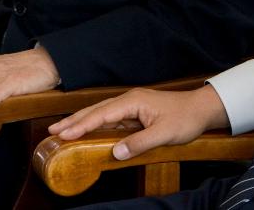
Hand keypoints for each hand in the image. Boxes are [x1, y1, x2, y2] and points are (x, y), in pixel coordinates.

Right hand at [48, 86, 229, 160]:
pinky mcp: (134, 112)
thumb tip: (115, 153)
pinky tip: (87, 132)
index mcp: (132, 101)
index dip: (82, 125)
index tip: (64, 133)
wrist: (201, 108)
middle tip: (52, 131)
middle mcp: (128, 100)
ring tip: (62, 131)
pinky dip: (95, 124)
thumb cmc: (185, 118)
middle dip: (74, 121)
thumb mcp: (164, 134)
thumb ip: (139, 143)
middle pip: (96, 111)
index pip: (101, 114)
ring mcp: (131, 105)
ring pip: (101, 114)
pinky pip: (110, 119)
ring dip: (82, 122)